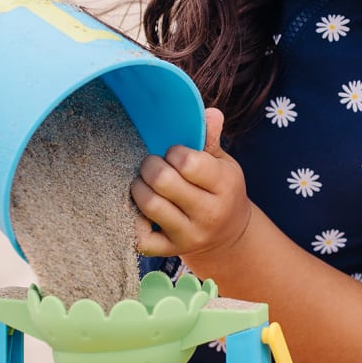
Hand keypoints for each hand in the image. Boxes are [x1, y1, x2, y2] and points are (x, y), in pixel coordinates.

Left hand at [132, 109, 252, 267]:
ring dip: (139, 188)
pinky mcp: (171, 250)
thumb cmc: (221, 190)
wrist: (229, 235)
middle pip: (163, 181)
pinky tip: (138, 210)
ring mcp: (189, 235)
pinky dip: (132, 222)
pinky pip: (141, 238)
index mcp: (225, 186)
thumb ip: (211, 139)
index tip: (174, 154)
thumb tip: (211, 112)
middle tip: (152, 166)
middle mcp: (209, 213)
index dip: (174, 153)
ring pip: (149, 205)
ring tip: (144, 184)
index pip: (188, 163)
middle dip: (151, 166)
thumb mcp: (224, 164)